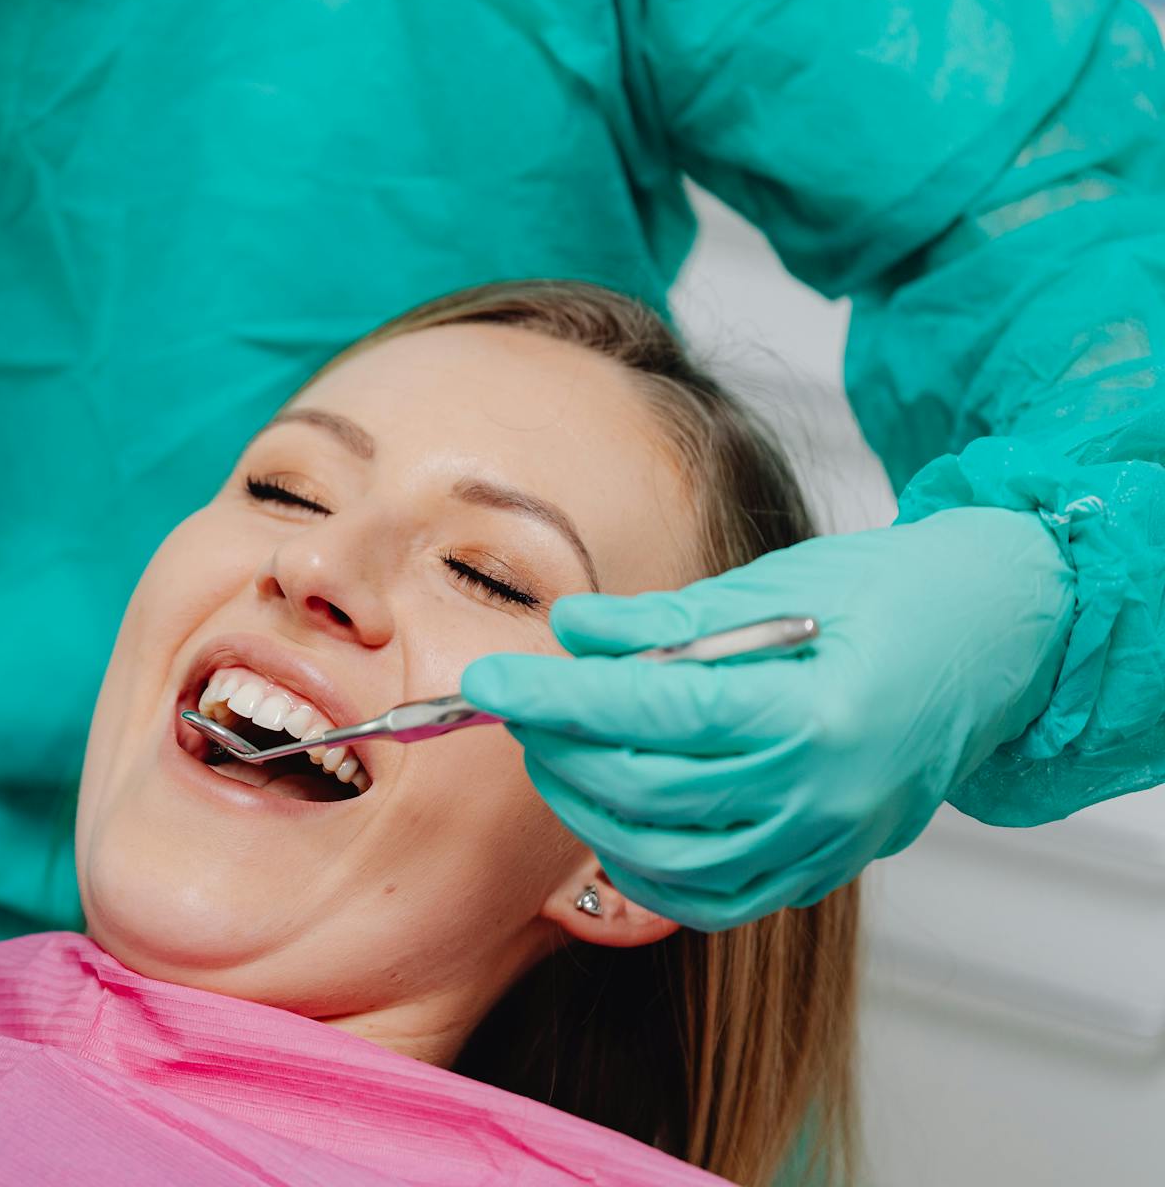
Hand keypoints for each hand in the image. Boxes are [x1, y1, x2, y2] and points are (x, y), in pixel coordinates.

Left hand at [461, 508, 1072, 929]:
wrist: (997, 637)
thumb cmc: (892, 594)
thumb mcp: (778, 585)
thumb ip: (666, 621)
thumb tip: (569, 632)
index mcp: (816, 712)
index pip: (652, 714)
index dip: (557, 699)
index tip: (488, 680)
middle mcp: (823, 795)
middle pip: (648, 792)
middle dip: (561, 750)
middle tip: (518, 707)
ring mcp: (827, 844)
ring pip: (669, 860)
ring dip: (589, 812)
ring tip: (557, 754)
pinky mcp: (825, 870)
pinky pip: (714, 901)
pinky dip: (646, 870)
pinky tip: (612, 821)